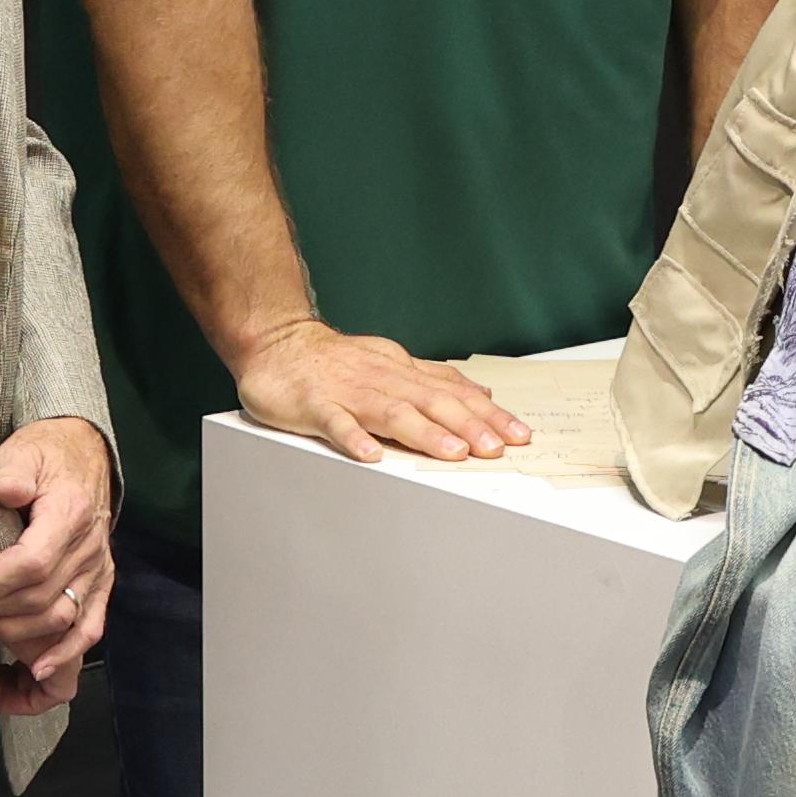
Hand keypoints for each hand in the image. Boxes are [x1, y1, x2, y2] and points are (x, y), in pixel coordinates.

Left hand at [0, 416, 112, 705]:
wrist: (83, 457)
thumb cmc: (45, 456)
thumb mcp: (24, 452)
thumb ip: (14, 473)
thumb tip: (5, 492)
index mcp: (71, 515)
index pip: (32, 565)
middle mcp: (89, 551)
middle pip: (40, 601)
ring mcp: (97, 575)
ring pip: (59, 623)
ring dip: (14, 638)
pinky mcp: (98, 590)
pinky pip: (89, 632)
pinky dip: (65, 658)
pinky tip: (35, 675)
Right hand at [235, 317, 528, 463]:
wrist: (277, 341)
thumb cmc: (336, 360)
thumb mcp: (393, 363)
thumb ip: (433, 379)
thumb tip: (478, 391)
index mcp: (403, 373)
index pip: (453, 394)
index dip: (487, 414)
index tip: (519, 434)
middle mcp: (383, 380)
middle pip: (432, 403)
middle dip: (468, 425)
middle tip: (497, 448)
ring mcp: (349, 392)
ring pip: (392, 412)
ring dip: (424, 433)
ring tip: (453, 452)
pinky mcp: (314, 405)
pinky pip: (336, 423)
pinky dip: (354, 438)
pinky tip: (371, 455)